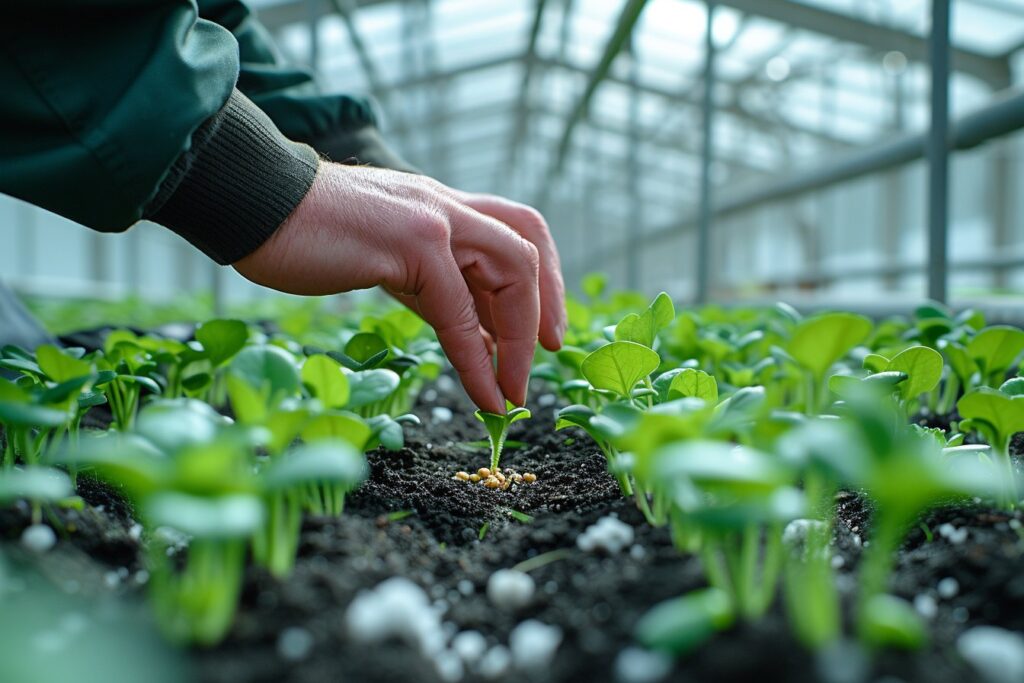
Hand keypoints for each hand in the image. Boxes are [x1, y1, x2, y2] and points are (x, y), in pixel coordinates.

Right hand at [233, 162, 565, 413]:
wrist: (250, 205)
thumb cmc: (306, 238)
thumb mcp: (386, 262)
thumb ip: (432, 288)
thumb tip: (475, 334)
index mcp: (439, 206)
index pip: (514, 228)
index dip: (543, 279)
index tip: (546, 332)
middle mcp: (443, 205)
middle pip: (526, 242)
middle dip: (548, 303)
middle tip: (549, 354)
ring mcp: (430, 219)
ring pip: (509, 272)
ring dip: (520, 340)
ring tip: (515, 391)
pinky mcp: (408, 244)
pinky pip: (458, 310)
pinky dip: (477, 358)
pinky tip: (484, 394)